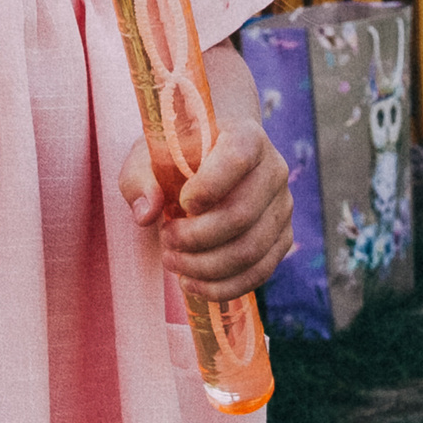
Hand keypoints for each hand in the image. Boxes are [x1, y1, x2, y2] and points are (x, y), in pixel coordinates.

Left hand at [119, 122, 293, 302]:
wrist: (205, 166)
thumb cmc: (175, 160)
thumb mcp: (147, 158)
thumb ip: (139, 179)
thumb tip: (146, 213)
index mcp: (246, 136)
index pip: (236, 159)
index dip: (209, 186)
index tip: (181, 203)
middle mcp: (273, 169)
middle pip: (241, 214)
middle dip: (197, 237)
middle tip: (166, 241)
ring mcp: (282, 206)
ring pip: (250, 249)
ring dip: (206, 266)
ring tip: (173, 262)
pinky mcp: (282, 238)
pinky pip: (259, 272)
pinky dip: (224, 286)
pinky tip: (193, 284)